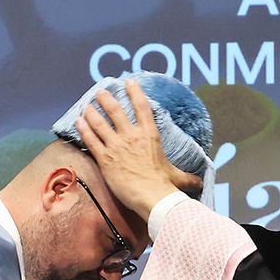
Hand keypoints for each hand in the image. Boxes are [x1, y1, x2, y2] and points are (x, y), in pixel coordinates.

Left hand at [75, 78, 201, 216]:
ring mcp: (116, 146)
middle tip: (100, 92)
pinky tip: (78, 122)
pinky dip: (83, 129)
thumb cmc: (165, 186)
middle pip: (115, 110)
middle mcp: (132, 136)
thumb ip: (188, 176)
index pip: (142, 106)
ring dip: (91, 112)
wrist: (152, 197)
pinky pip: (90, 140)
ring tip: (86, 105)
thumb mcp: (178, 177)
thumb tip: (201, 182)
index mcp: (150, 135)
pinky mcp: (105, 159)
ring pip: (99, 122)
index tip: (128, 82)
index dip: (134, 92)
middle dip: (106, 98)